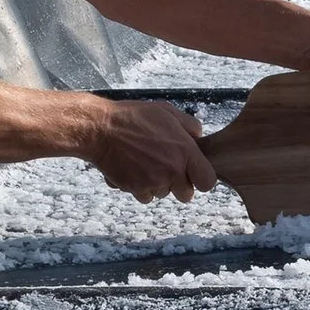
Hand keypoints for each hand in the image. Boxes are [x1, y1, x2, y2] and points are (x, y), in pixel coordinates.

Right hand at [77, 96, 217, 203]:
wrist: (101, 129)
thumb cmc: (134, 118)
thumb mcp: (167, 111)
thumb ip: (189, 125)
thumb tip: (199, 136)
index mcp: (185, 151)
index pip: (208, 182)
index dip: (202, 178)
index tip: (194, 172)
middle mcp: (172, 170)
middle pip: (187, 195)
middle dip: (180, 185)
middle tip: (169, 169)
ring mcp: (153, 182)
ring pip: (164, 195)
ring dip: (159, 185)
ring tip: (147, 164)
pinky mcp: (136, 189)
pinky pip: (146, 197)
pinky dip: (142, 188)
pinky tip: (136, 171)